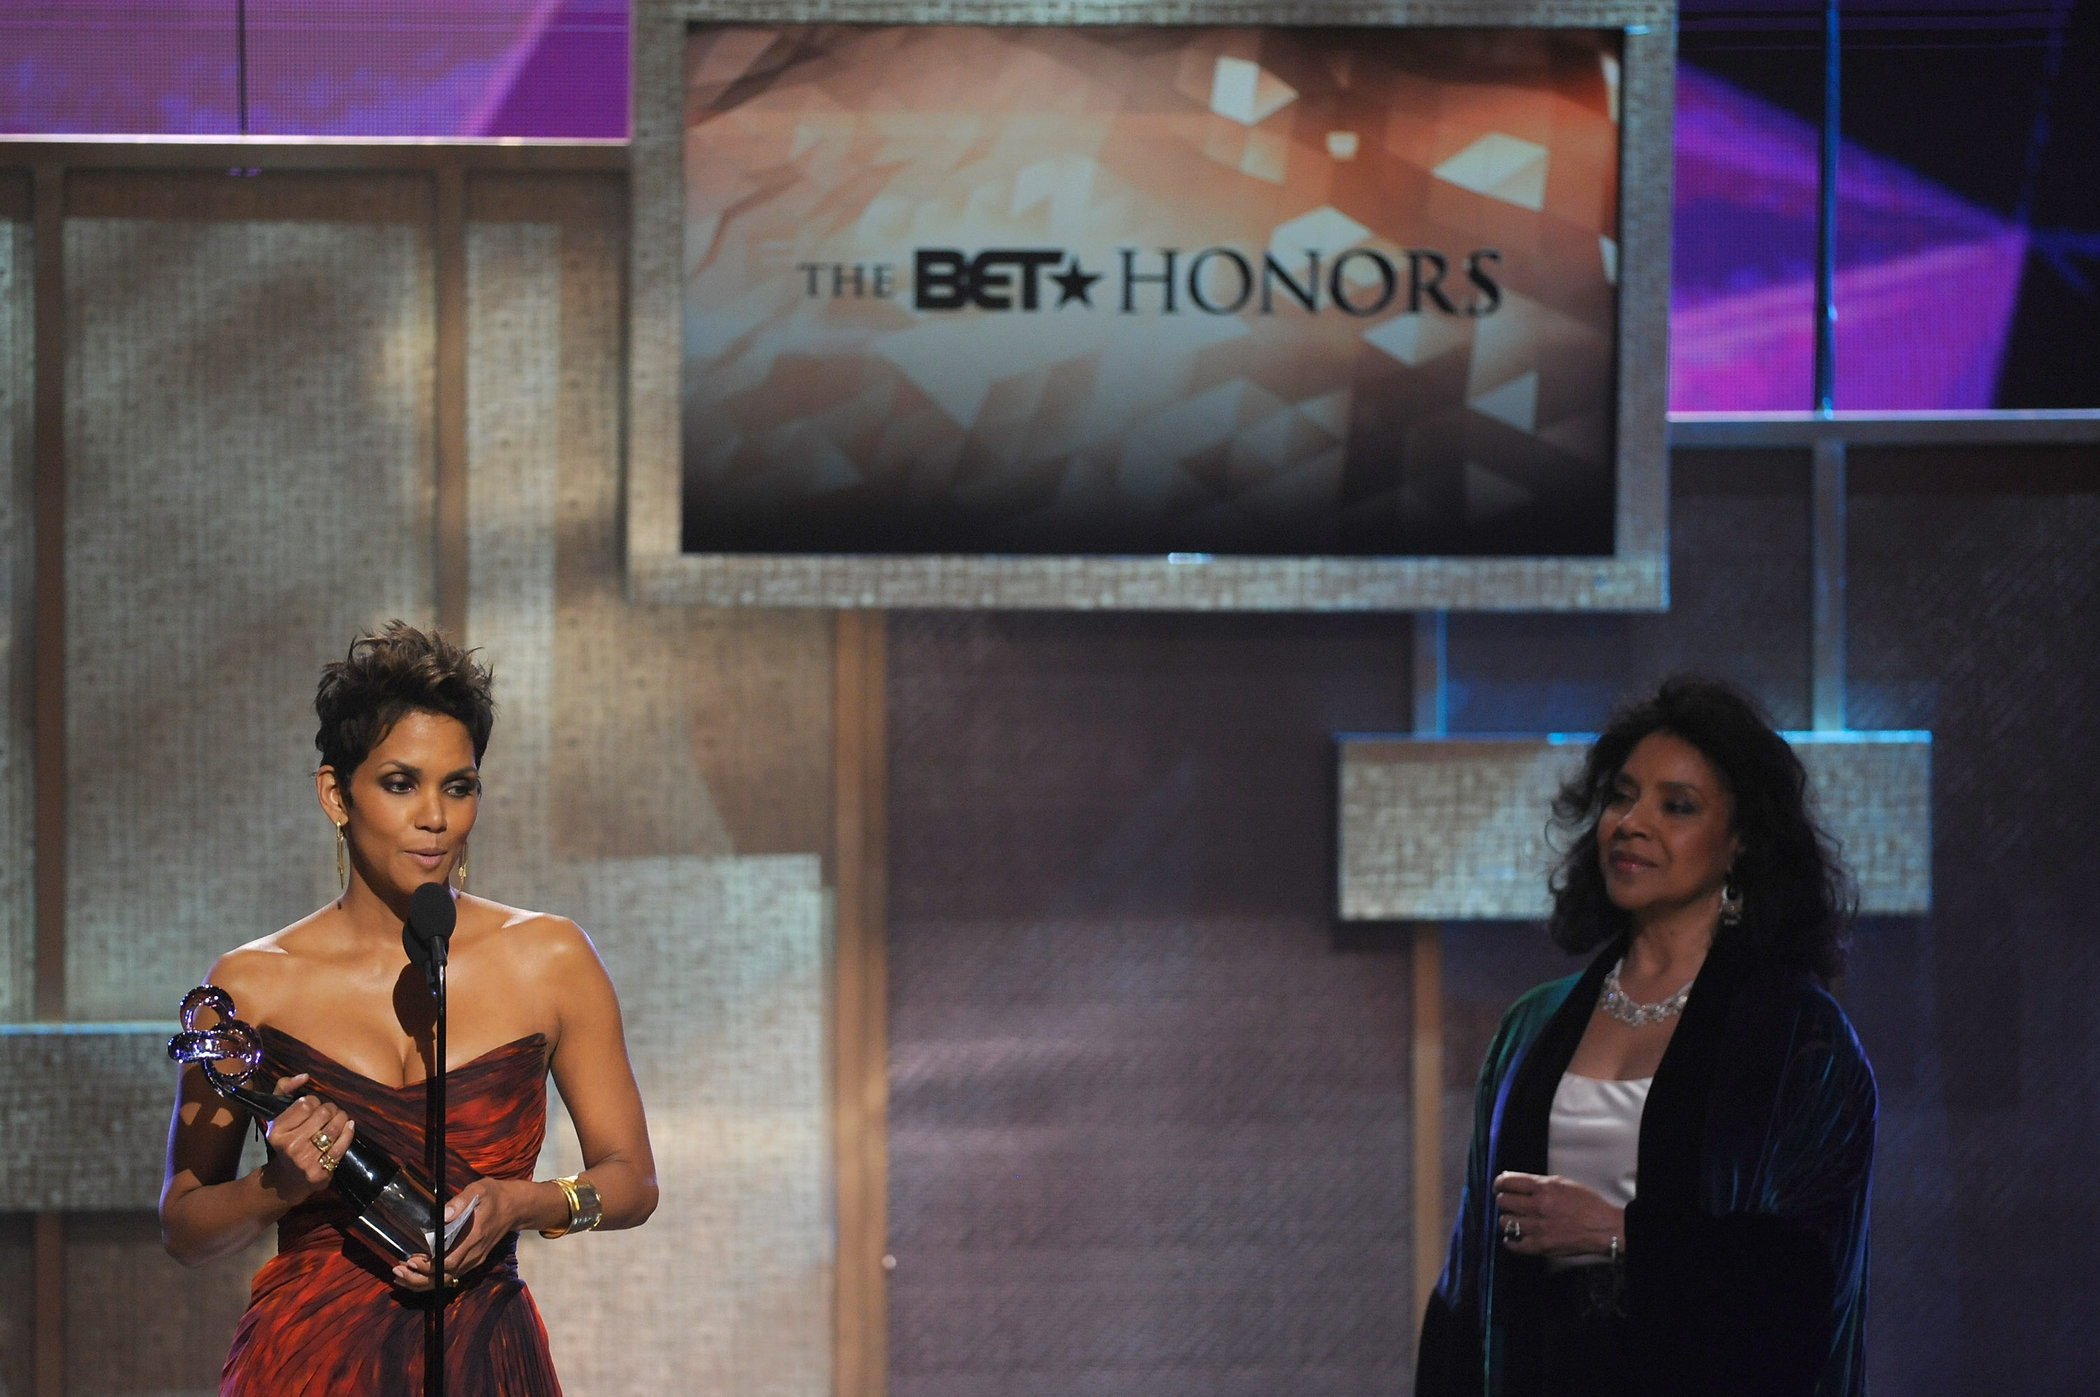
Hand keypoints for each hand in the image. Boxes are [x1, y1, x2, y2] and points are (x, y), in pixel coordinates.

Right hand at [258, 1075, 354, 1205]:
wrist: (289, 1178)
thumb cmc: (287, 1139)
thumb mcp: (278, 1114)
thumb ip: (285, 1089)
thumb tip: (304, 1076)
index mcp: (276, 1130)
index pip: (305, 1103)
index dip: (314, 1101)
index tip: (314, 1106)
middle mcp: (288, 1145)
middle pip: (323, 1113)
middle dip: (331, 1109)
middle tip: (331, 1112)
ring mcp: (303, 1160)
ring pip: (334, 1128)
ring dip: (342, 1118)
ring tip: (340, 1118)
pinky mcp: (318, 1172)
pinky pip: (341, 1146)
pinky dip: (349, 1133)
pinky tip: (349, 1127)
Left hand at [390, 1176, 531, 1291]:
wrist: (516, 1207)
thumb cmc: (495, 1196)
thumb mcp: (480, 1190)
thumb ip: (462, 1201)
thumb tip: (444, 1214)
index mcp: (475, 1236)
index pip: (450, 1261)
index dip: (429, 1266)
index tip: (411, 1260)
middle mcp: (475, 1253)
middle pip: (445, 1277)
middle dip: (419, 1278)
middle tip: (397, 1270)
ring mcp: (475, 1259)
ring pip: (447, 1280)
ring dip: (423, 1281)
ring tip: (401, 1274)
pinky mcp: (473, 1260)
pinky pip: (451, 1276)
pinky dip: (432, 1278)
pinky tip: (417, 1273)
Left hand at [1492, 1171, 1623, 1259]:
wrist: (1604, 1227)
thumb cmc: (1587, 1204)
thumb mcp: (1562, 1183)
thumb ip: (1536, 1182)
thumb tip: (1512, 1179)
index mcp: (1544, 1188)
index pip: (1508, 1182)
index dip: (1499, 1184)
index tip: (1499, 1186)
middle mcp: (1539, 1206)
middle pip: (1503, 1202)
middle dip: (1503, 1201)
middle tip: (1508, 1203)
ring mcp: (1539, 1228)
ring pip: (1506, 1222)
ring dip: (1508, 1220)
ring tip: (1515, 1220)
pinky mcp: (1542, 1246)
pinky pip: (1515, 1245)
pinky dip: (1510, 1241)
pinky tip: (1513, 1237)